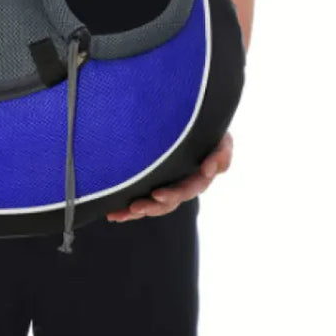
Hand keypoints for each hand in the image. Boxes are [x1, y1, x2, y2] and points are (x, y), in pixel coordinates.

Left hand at [105, 133, 233, 221]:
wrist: (189, 122)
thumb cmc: (206, 130)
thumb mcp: (221, 138)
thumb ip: (222, 152)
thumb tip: (211, 169)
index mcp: (199, 176)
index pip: (190, 188)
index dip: (175, 193)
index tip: (157, 194)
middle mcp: (184, 184)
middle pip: (170, 201)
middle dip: (154, 205)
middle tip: (138, 205)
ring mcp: (168, 186)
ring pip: (155, 205)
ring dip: (139, 211)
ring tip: (121, 213)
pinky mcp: (153, 184)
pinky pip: (142, 200)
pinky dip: (128, 210)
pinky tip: (113, 214)